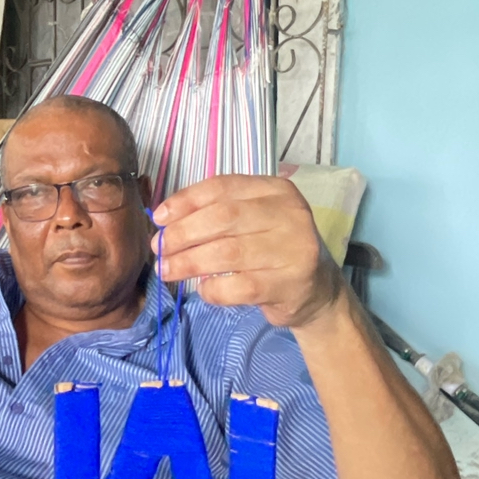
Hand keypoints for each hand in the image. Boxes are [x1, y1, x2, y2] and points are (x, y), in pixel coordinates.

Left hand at [152, 174, 340, 328]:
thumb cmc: (274, 250)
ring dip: (188, 262)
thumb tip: (165, 220)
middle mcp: (289, 215)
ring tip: (168, 270)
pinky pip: (239, 286)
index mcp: (276, 190)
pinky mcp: (290, 284)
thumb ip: (218, 212)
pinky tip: (203, 290)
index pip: (222, 187)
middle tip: (159, 248)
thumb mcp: (254, 220)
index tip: (159, 217)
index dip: (185, 201)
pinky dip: (213, 289)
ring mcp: (293, 250)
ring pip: (226, 253)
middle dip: (182, 233)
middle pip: (222, 218)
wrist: (319, 291)